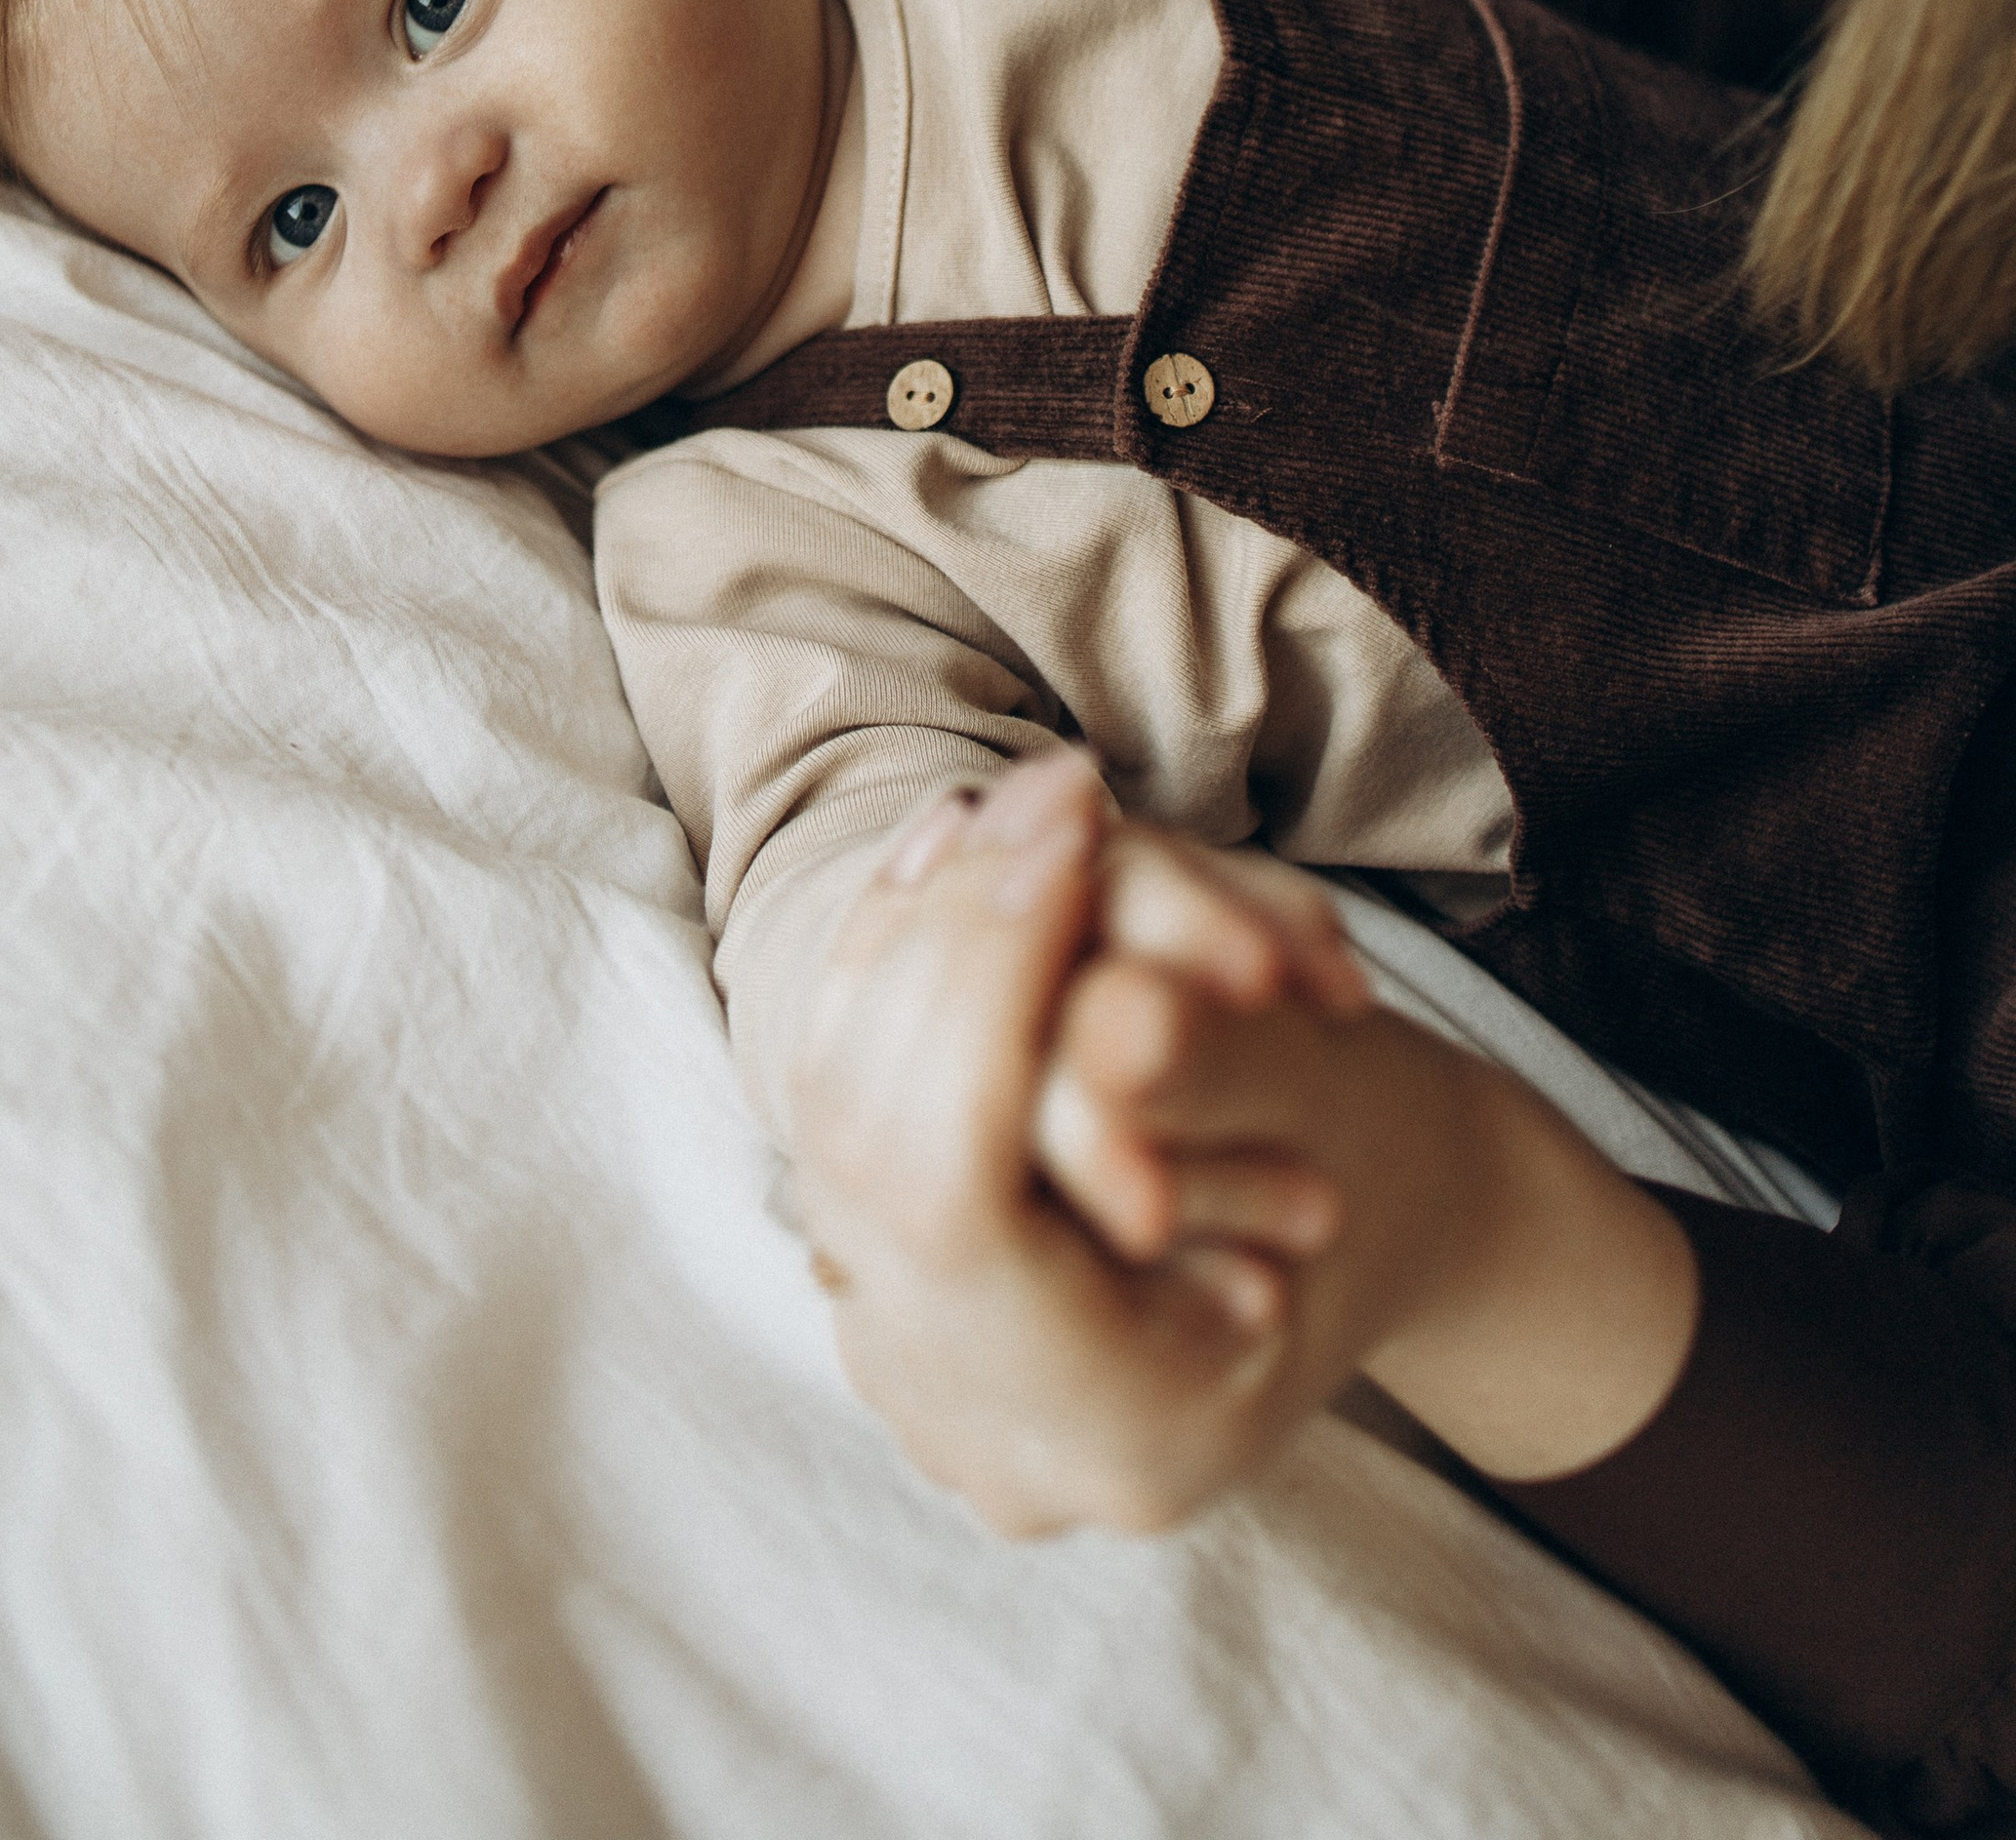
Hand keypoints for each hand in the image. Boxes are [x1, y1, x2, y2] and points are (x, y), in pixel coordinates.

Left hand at [789, 753, 1699, 1533]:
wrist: (1365, 1237)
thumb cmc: (1382, 1165)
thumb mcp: (1336, 1118)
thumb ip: (1218, 1073)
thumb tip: (1110, 1003)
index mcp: (1128, 1438)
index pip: (959, 1213)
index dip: (992, 991)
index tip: (1074, 833)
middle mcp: (989, 1433)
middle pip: (879, 1146)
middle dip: (964, 933)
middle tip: (1060, 782)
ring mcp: (917, 1363)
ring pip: (839, 1104)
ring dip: (925, 924)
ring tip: (1019, 795)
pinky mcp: (888, 1279)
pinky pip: (839, 1092)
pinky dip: (894, 955)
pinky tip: (954, 838)